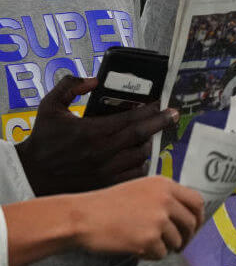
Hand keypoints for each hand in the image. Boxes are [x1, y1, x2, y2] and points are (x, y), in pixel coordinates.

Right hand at [15, 76, 178, 194]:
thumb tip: (94, 80)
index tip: (160, 103)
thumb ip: (69, 87)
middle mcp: (103, 151)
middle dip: (160, 122)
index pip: (130, 118)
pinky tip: (141, 157)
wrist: (31, 174)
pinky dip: (142, 165)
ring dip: (149, 144)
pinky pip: (135, 175)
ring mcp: (107, 170)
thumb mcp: (49, 106)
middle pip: (141, 135)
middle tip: (173, 114)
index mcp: (92, 131)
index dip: (149, 110)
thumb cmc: (43, 140)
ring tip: (152, 135)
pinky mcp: (107, 185)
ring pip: (141, 155)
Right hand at [72, 176, 203, 258]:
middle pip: (191, 224)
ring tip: (146, 243)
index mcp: (164, 185)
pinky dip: (151, 255)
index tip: (195, 227)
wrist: (82, 217)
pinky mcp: (149, 240)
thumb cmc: (107, 205)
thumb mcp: (140, 189)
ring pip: (177, 241)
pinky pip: (161, 254)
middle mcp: (165, 200)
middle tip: (178, 245)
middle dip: (187, 237)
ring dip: (166, 247)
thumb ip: (164, 197)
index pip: (196, 202)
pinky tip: (136, 249)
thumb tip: (186, 215)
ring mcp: (158, 220)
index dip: (198, 217)